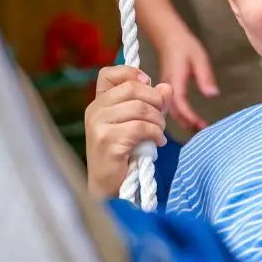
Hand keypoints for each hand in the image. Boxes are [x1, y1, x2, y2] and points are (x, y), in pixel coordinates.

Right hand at [84, 65, 171, 198]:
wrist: (110, 188)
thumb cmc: (124, 156)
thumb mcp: (138, 123)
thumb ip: (151, 103)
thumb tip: (166, 87)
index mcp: (99, 103)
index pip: (108, 73)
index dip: (131, 73)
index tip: (148, 84)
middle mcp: (95, 110)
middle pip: (132, 88)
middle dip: (155, 101)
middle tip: (161, 118)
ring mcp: (99, 125)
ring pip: (139, 108)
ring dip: (158, 121)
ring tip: (159, 134)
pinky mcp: (107, 140)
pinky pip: (140, 127)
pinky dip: (155, 134)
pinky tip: (157, 143)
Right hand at [156, 29, 218, 132]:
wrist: (167, 36)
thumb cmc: (185, 46)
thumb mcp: (200, 58)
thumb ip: (206, 77)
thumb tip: (213, 95)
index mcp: (175, 80)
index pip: (180, 103)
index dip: (190, 116)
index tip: (202, 125)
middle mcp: (166, 87)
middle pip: (173, 112)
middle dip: (186, 124)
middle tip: (202, 133)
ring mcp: (163, 89)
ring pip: (169, 111)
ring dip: (182, 122)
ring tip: (197, 129)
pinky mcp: (164, 89)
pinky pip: (168, 106)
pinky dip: (178, 116)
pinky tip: (188, 120)